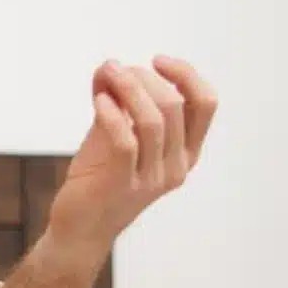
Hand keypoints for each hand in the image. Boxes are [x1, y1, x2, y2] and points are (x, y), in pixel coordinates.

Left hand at [44, 56, 217, 264]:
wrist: (80, 226)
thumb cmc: (100, 177)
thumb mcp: (114, 132)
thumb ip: (117, 101)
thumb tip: (109, 66)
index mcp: (186, 151)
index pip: (206, 104)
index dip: (186, 75)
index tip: (157, 61)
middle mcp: (177, 166)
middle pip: (175, 106)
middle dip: (143, 78)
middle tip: (115, 70)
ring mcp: (152, 178)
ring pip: (153, 121)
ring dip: (128, 89)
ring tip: (107, 75)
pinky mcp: (123, 186)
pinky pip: (126, 142)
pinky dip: (112, 114)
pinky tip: (98, 99)